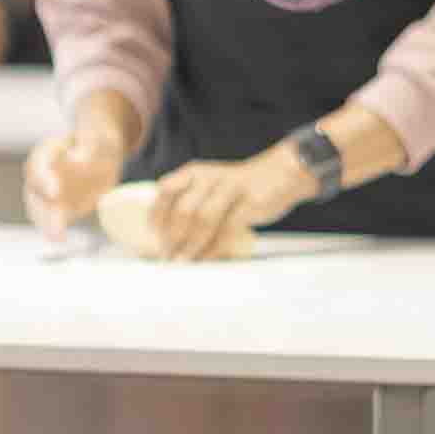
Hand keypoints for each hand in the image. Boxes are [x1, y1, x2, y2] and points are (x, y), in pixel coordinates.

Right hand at [23, 126, 120, 242]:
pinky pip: (51, 219)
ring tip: (55, 237)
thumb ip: (89, 147)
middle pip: (34, 190)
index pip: (38, 163)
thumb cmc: (100, 142)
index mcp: (49, 151)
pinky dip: (53, 229)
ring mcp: (48, 192)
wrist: (103, 156)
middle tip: (55, 223)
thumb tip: (77, 161)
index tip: (55, 193)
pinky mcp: (58, 207)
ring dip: (45, 222)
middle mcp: (42, 173)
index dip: (43, 179)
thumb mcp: (101, 138)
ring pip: (38, 208)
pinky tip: (58, 238)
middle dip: (41, 206)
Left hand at [151, 146, 308, 259]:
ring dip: (190, 246)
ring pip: (203, 220)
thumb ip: (189, 202)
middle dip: (172, 237)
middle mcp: (209, 177)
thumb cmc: (237, 188)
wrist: (281, 174)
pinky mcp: (249, 203)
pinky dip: (213, 248)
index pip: (165, 190)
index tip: (153, 236)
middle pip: (183, 209)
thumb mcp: (209, 185)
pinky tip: (206, 259)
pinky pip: (227, 229)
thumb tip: (166, 239)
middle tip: (168, 256)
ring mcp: (230, 189)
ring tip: (183, 261)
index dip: (157, 214)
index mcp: (194, 172)